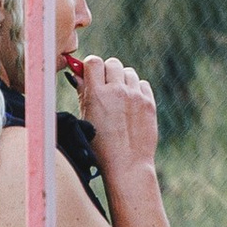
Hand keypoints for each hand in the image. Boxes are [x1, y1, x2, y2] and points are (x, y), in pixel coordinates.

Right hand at [72, 53, 159, 179]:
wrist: (127, 164)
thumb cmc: (100, 146)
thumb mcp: (85, 118)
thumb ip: (83, 93)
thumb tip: (77, 75)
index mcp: (97, 94)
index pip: (94, 62)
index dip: (91, 66)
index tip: (90, 74)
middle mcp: (117, 91)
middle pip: (113, 63)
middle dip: (107, 72)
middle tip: (105, 86)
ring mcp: (135, 96)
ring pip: (129, 72)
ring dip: (122, 80)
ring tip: (119, 98)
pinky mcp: (149, 103)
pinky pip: (142, 84)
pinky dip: (136, 89)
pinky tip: (131, 104)